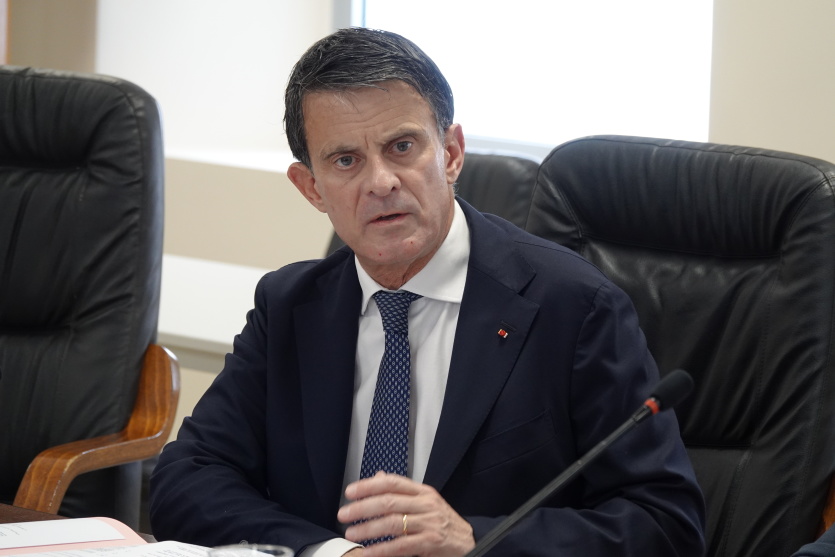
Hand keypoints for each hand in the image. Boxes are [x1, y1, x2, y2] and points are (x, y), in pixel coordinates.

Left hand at [337, 471, 474, 556]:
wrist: (471, 543)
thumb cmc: (444, 524)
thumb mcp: (425, 502)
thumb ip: (401, 491)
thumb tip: (377, 476)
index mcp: (423, 492)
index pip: (392, 482)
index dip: (369, 486)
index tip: (350, 492)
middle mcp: (426, 504)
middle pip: (389, 501)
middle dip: (363, 507)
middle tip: (344, 514)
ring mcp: (430, 523)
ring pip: (393, 522)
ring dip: (368, 528)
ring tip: (352, 533)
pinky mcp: (432, 542)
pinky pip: (402, 546)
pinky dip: (382, 550)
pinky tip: (368, 553)